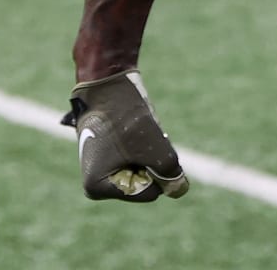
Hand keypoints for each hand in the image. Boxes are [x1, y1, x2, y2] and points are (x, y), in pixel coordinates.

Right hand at [63, 71, 190, 202]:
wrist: (107, 83)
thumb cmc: (125, 116)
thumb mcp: (153, 147)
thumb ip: (170, 172)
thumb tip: (179, 190)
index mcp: (98, 188)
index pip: (149, 192)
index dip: (156, 167)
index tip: (139, 143)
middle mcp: (97, 184)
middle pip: (146, 182)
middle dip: (152, 159)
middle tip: (139, 136)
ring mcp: (103, 169)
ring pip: (145, 169)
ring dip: (150, 151)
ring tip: (137, 131)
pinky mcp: (110, 156)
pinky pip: (139, 157)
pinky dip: (144, 145)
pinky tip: (135, 129)